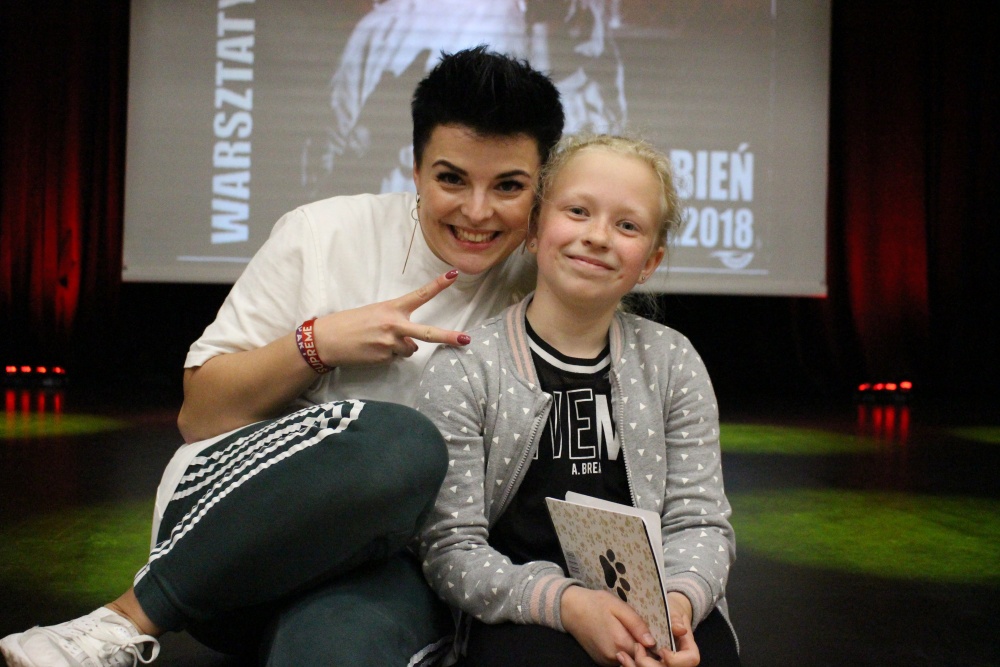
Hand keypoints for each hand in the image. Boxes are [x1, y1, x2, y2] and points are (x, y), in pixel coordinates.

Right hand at [312, 270, 470, 365]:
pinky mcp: (384, 358)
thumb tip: (413, 342)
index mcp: (392, 308)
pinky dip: (388, 355)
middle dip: (449, 337)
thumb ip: (397, 322)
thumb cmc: (351, 323)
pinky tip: (373, 350)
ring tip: (379, 341)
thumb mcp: (374, 313)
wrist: (327, 340)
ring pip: (410, 350)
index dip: (438, 285)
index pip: (420, 295)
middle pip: (427, 333)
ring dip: (401, 348)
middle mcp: (393, 325)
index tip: (454, 274)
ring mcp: (389, 343)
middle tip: (467, 339)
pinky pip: (396, 358)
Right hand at [561, 586, 657, 665]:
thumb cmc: (595, 604)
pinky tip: (618, 637)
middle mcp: (613, 656)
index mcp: (620, 642)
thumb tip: (652, 642)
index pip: (647, 652)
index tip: (651, 633)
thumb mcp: (618, 607)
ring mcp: (605, 660)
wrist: (570, 609)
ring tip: (627, 632)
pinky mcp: (600, 661)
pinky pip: (618, 660)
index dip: (651, 644)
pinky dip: (622, 651)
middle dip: (642, 648)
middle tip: (639, 631)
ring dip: (631, 649)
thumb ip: (636, 624)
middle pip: (638, 657)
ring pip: (628, 659)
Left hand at [617, 593, 699, 666]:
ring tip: (622, 655)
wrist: (665, 615)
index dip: (675, 660)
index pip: (689, 661)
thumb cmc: (671, 613)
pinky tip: (622, 658)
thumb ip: (676, 620)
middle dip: (649, 664)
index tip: (661, 650)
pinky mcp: (652, 665)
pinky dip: (630, 666)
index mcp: (688, 651)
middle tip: (637, 647)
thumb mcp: (674, 611)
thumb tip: (680, 630)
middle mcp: (677, 662)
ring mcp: (664, 665)